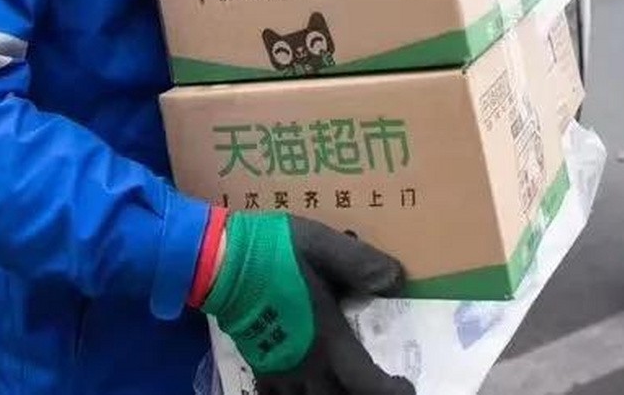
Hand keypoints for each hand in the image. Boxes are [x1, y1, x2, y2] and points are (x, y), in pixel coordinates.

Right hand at [201, 211, 413, 394]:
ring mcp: (280, 372)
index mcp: (327, 340)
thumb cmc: (273, 252)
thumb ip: (360, 263)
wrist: (219, 261)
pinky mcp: (260, 367)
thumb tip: (396, 279)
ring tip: (342, 386)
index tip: (404, 386)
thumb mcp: (323, 244)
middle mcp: (306, 366)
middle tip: (374, 385)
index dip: (391, 393)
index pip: (366, 384)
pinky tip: (305, 389)